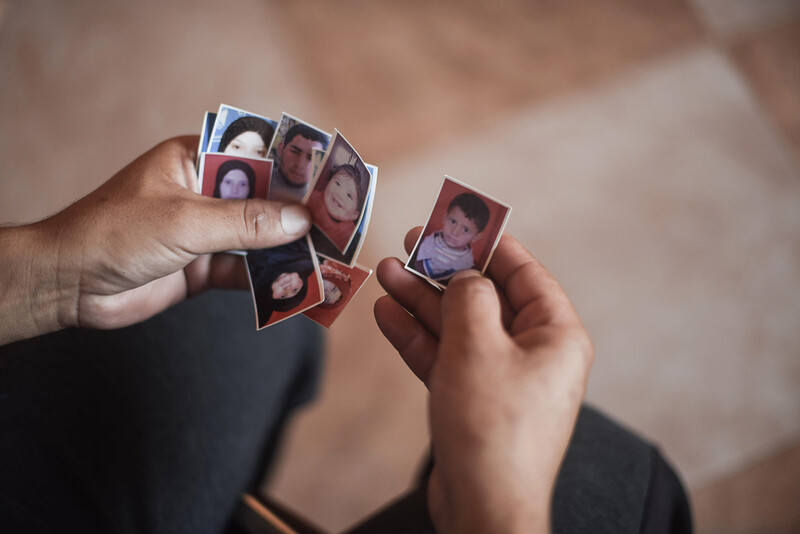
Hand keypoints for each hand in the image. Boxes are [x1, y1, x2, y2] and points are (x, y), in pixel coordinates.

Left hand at [0, 136, 311, 344]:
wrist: (67, 285)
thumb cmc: (113, 233)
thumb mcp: (185, 221)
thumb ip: (245, 222)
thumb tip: (300, 221)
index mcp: (197, 160)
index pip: (259, 155)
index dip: (297, 167)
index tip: (333, 181)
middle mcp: (206, 192)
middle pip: (267, 200)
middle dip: (301, 215)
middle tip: (342, 227)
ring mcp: (206, 231)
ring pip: (260, 238)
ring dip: (290, 251)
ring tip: (330, 261)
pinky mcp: (203, 267)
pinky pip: (246, 271)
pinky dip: (271, 281)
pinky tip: (298, 287)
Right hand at [374, 229, 593, 532]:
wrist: (482, 509)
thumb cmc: (493, 428)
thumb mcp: (478, 346)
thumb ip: (469, 298)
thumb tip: (465, 276)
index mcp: (556, 335)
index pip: (523, 273)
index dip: (488, 244)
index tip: (457, 221)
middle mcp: (534, 353)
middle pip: (485, 298)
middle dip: (443, 272)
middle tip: (408, 245)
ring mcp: (502, 378)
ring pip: (459, 326)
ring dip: (422, 301)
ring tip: (386, 273)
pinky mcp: (474, 401)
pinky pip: (447, 357)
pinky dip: (419, 337)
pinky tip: (388, 314)